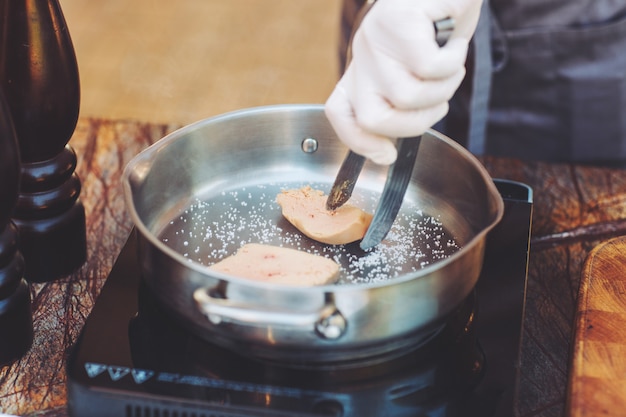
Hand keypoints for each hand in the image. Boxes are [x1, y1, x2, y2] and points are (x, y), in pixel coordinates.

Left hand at [325, 0, 482, 164]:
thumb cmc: (440, 25)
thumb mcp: (418, 71)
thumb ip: (404, 103)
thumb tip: (388, 154)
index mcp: (364, 70)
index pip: (339, 113)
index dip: (358, 142)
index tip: (386, 156)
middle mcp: (363, 56)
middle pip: (372, 118)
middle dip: (416, 124)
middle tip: (439, 103)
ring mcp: (376, 39)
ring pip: (407, 96)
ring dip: (444, 88)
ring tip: (451, 63)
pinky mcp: (397, 22)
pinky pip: (430, 67)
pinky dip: (454, 61)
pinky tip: (453, 42)